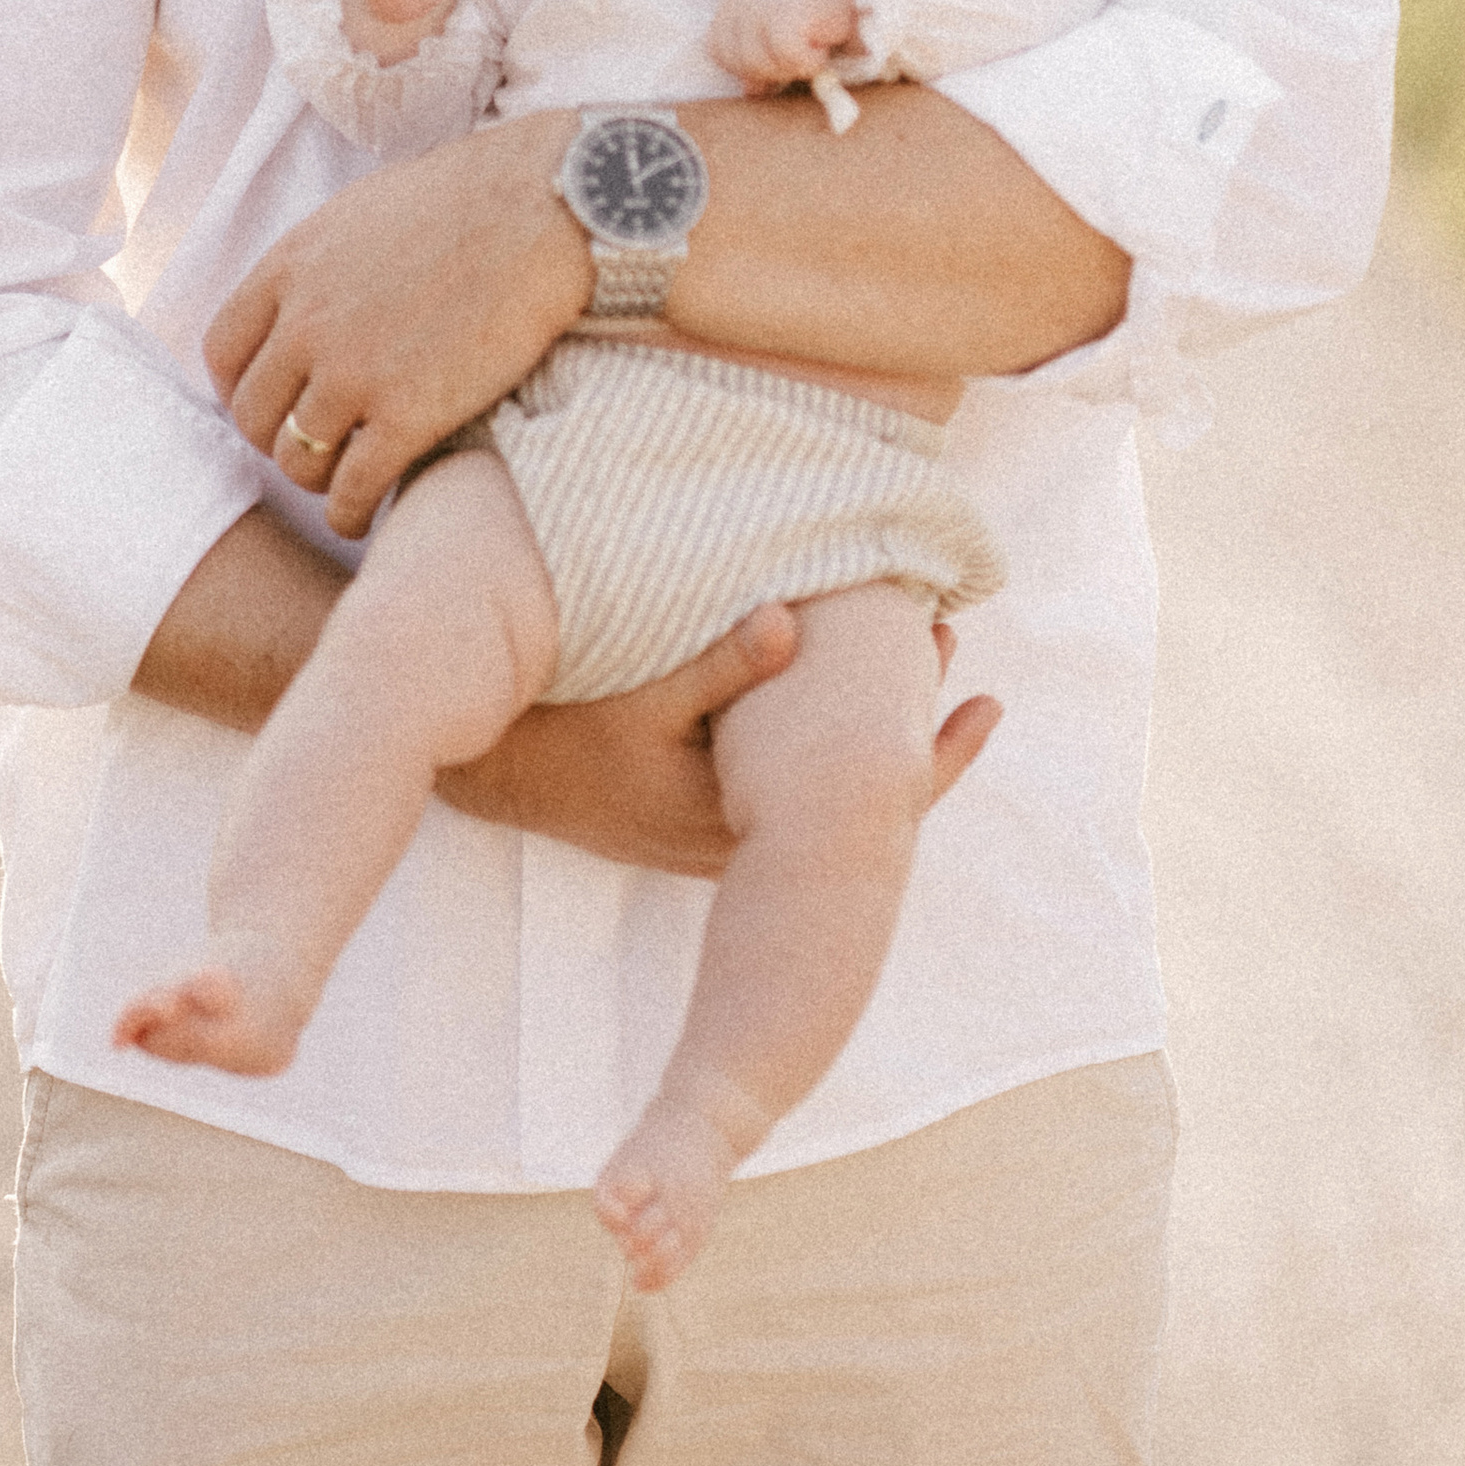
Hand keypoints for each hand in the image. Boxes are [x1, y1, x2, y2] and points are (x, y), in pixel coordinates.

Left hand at [208, 113, 588, 532]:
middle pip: (253, 415)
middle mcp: (306, 324)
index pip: (223, 351)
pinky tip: (364, 513)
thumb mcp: (363, 213)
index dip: (240, 389)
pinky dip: (350, 512)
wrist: (543, 211)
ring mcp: (352, 374)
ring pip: (296, 460)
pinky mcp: (406, 416)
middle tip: (310, 447)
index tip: (270, 404)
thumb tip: (310, 298)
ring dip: (315, 480)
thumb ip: (322, 264)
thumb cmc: (471, 200)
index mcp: (290, 267)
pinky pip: (351, 490)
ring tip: (340, 483)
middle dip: (276, 439)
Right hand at [435, 606, 999, 875]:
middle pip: (858, 805)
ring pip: (824, 796)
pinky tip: (834, 676)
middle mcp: (742, 842)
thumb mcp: (636, 693)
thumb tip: (788, 623)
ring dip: (868, 725)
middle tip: (950, 640)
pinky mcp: (699, 811)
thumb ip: (714, 664)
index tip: (977, 691)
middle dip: (913, 728)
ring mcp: (719, 833)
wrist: (487, 767)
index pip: (864, 808)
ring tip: (920, 650)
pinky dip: (824, 735)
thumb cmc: (564, 730)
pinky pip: (788, 781)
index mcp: (744, 822)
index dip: (930, 755)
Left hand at [708, 0, 858, 92]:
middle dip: (773, 70)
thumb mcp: (780, 35)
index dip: (747, 66)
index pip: (719, 51)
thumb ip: (760, 59)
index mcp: (732, 2)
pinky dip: (810, 61)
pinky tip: (824, 42)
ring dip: (793, 66)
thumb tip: (751, 91)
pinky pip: (789, 58)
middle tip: (803, 52)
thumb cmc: (820, 11)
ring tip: (814, 43)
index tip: (778, 58)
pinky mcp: (786, 13)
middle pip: (740, 62)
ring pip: (760, 65)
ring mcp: (760, 3)